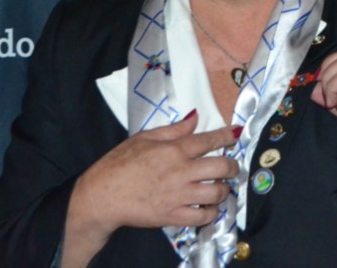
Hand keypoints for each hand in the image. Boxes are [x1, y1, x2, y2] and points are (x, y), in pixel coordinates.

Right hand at [68, 111, 239, 239]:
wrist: (101, 196)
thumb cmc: (119, 163)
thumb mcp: (143, 138)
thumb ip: (173, 130)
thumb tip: (195, 118)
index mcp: (174, 150)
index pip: (209, 140)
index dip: (227, 136)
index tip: (236, 133)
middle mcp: (181, 171)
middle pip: (221, 167)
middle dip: (232, 166)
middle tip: (231, 167)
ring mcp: (178, 195)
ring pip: (216, 193)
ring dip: (224, 190)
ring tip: (221, 188)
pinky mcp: (172, 216)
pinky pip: (202, 217)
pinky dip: (211, 213)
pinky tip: (209, 208)